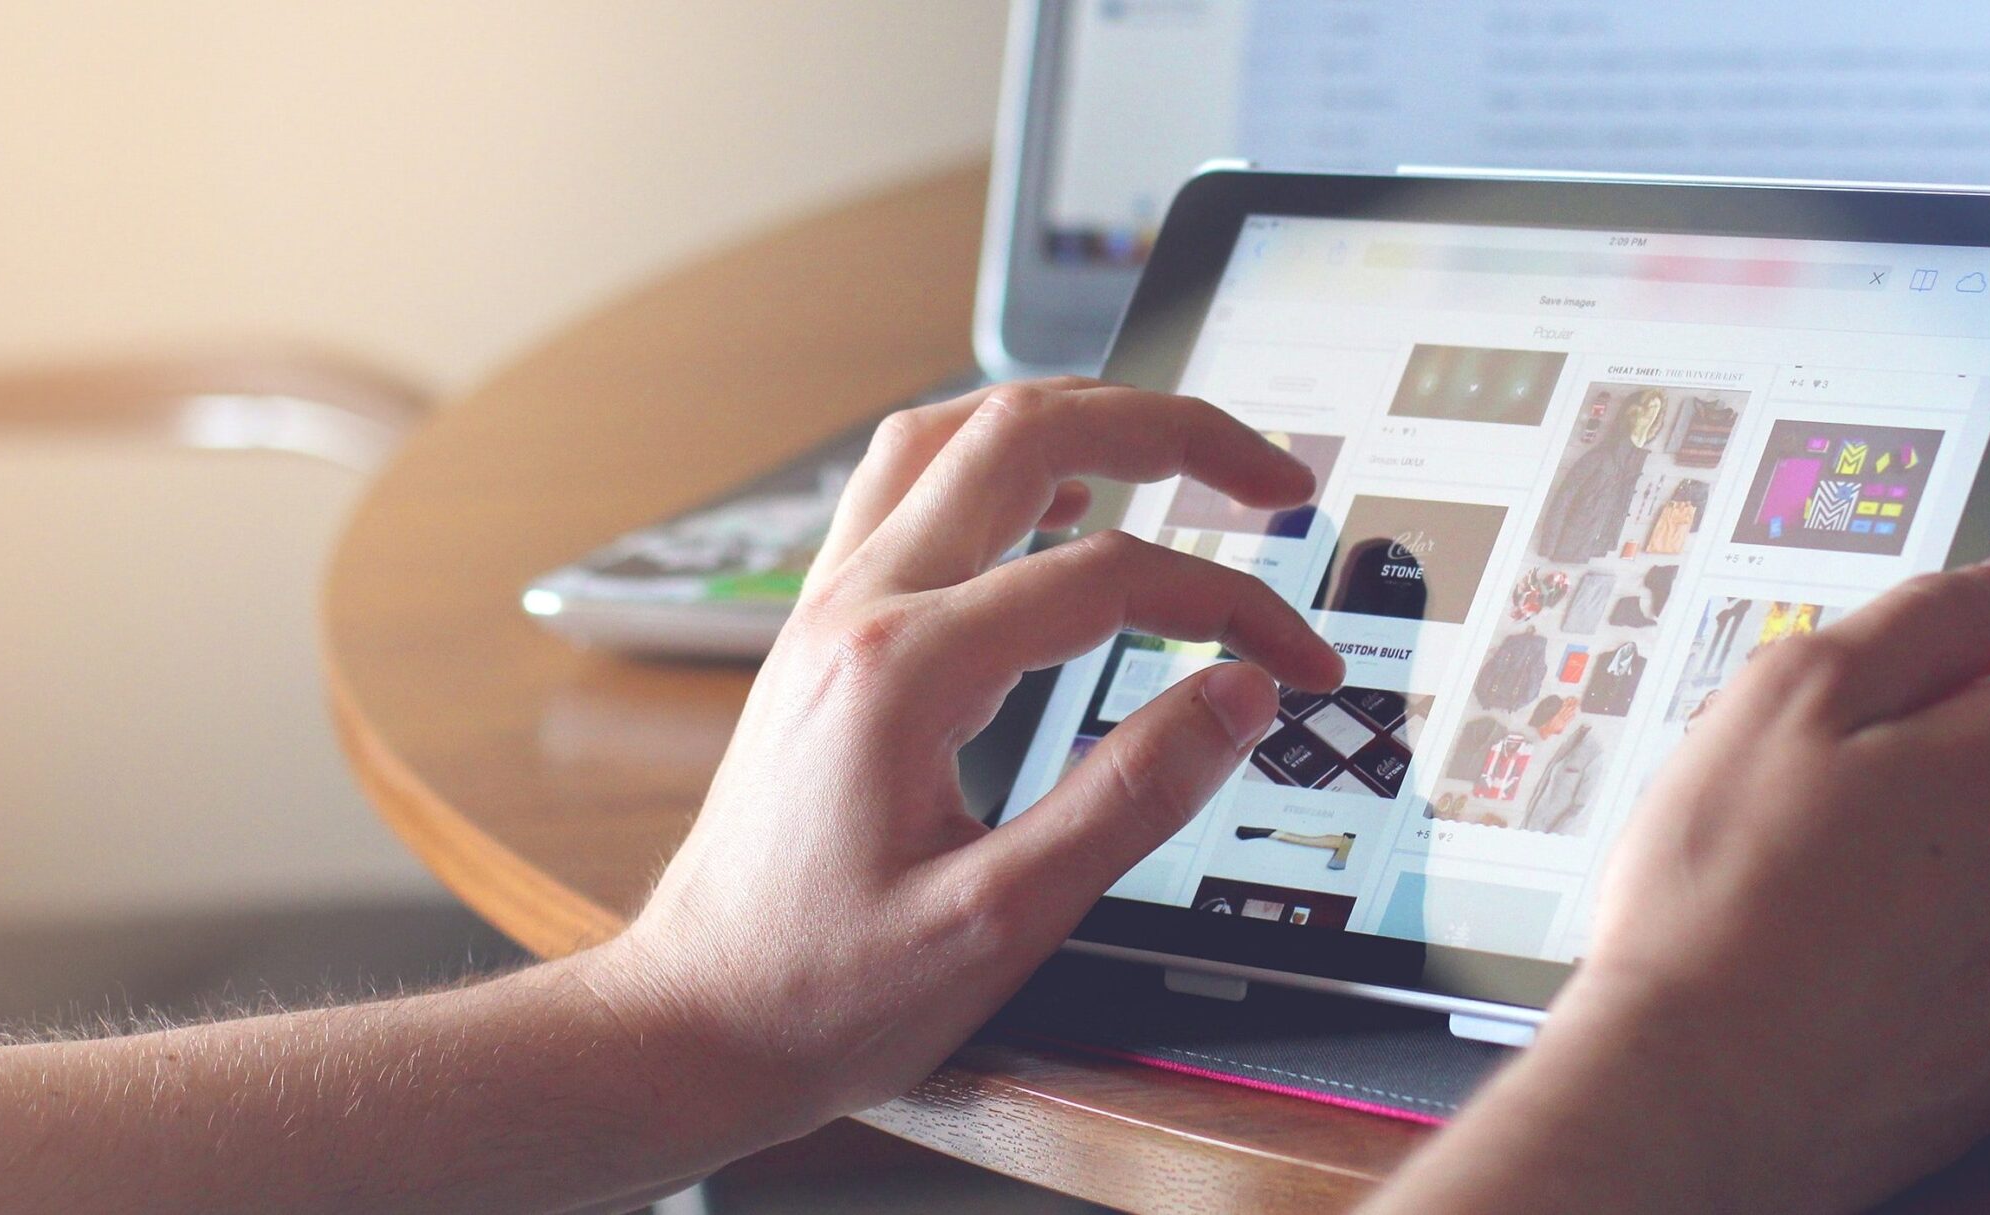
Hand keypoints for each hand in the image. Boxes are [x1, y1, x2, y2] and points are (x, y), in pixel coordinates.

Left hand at [611, 378, 1344, 1138]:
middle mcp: (855, 608)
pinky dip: (998, 462)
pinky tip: (1055, 503)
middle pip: (1023, 432)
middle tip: (1270, 477)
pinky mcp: (821, 634)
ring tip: (1172, 450)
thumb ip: (1129, 799)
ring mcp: (828, 609)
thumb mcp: (1000, 923)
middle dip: (1168, 429)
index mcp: (903, 670)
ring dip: (1076, 419)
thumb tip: (1236, 699)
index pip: (1108, 576)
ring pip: (951, 432)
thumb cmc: (822, 989)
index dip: (1230, 602)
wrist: (692, 1022)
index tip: (1297, 659)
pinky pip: (906, 487)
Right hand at [1369, 551, 1989, 1214]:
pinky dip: (1948, 963)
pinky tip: (1851, 967)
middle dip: (1963, 776)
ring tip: (1828, 896)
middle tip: (1832, 807)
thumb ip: (1924, 621)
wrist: (1699, 1088)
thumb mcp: (1783, 699)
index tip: (1912, 701)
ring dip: (1957, 872)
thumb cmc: (1723, 898)